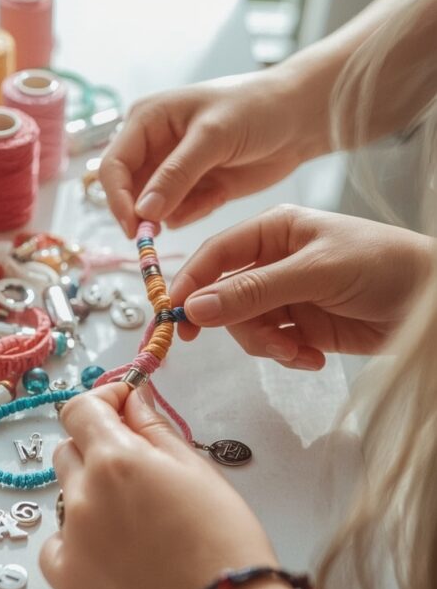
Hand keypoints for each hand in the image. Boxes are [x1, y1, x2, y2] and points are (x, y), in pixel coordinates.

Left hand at [40, 383, 274, 588]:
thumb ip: (154, 428)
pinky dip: (80, 540)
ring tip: (136, 525)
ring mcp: (69, 537)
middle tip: (139, 476)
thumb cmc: (226, 540)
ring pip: (67, 496)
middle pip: (69, 451)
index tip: (123, 411)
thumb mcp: (198, 470)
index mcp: (116, 458)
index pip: (80, 409)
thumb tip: (130, 398)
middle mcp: (82, 492)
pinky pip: (59, 542)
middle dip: (97, 451)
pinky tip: (117, 556)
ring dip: (91, 496)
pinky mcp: (63, 578)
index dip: (102, 403)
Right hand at [99, 68, 319, 237]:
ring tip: (208, 193)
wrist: (299, 117)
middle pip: (128, 191)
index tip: (133, 229)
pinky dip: (195, 212)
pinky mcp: (195, 189)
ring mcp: (173, 170)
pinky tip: (219, 193)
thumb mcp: (213, 137)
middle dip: (142, 214)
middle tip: (157, 237)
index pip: (114, 166)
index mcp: (147, 120)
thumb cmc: (256, 108)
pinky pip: (179, 214)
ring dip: (173, 213)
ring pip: (153, 208)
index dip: (118, 199)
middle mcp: (153, 145)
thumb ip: (176, 175)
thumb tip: (142, 212)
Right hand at [170, 205, 433, 368]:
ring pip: (246, 326)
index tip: (176, 317)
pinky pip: (272, 344)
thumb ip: (254, 291)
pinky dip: (287, 355)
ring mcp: (286, 294)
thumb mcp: (315, 273)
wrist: (431, 303)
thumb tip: (196, 308)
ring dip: (268, 345)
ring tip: (300, 352)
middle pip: (225, 298)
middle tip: (265, 344)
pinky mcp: (301, 325)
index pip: (216, 254)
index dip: (191, 284)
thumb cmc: (382, 266)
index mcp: (273, 230)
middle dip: (242, 325)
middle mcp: (273, 261)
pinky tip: (313, 357)